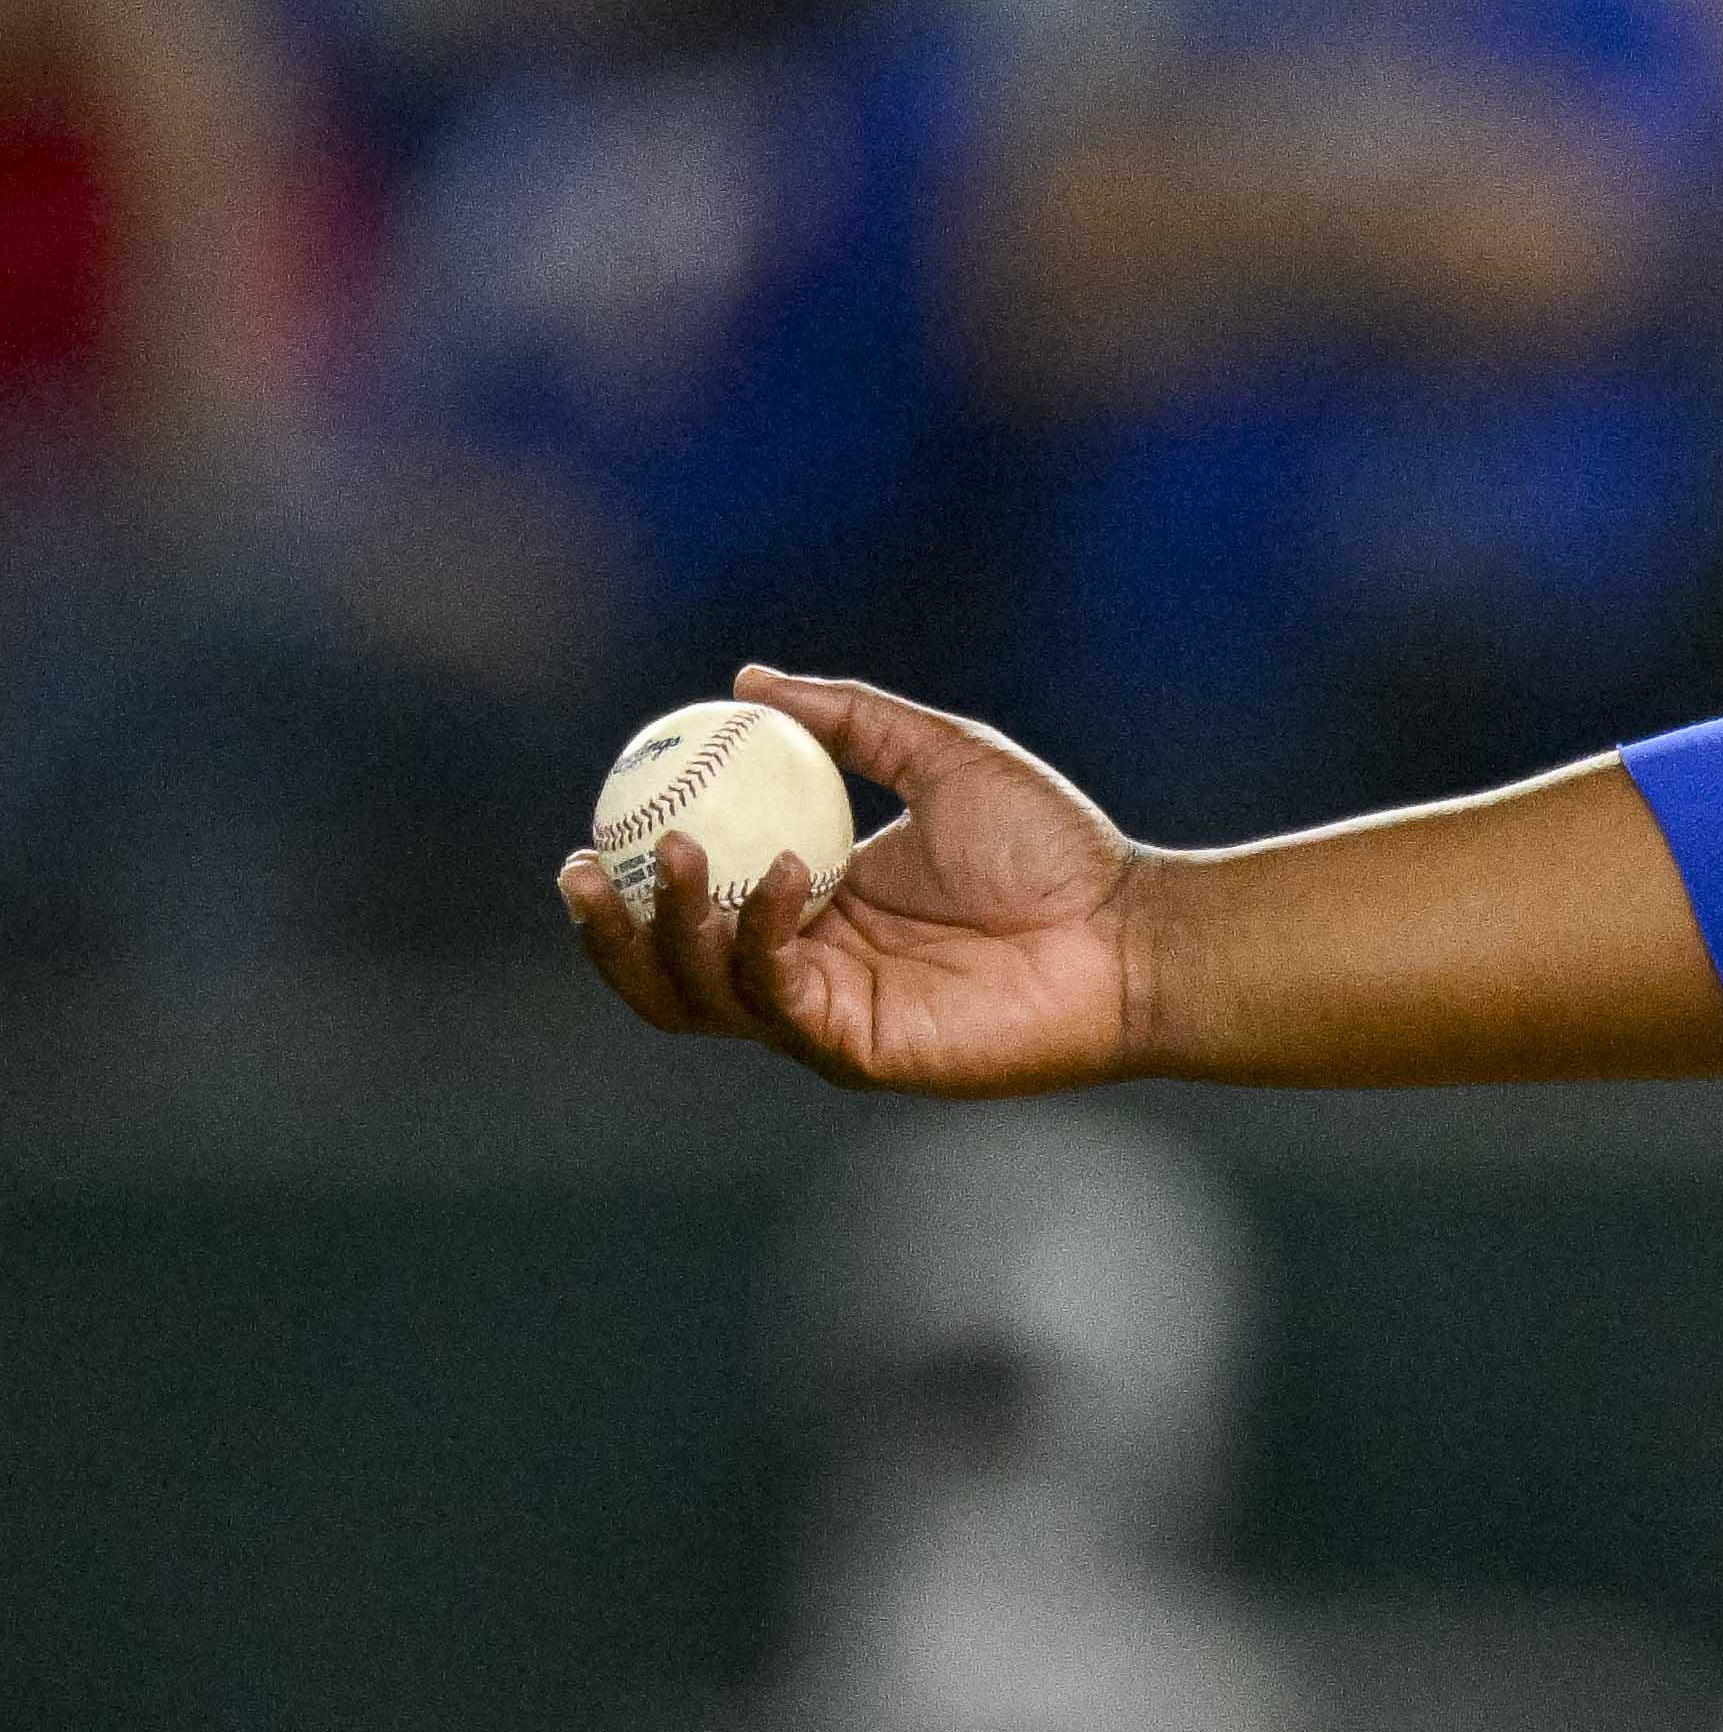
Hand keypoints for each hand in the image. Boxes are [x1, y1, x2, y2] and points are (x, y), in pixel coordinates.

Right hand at [557, 668, 1151, 1093]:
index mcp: (814, 913)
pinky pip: (778, 997)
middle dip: (609, 927)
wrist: (1132, 926)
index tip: (588, 830)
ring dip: (669, 927)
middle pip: (667, 972)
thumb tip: (745, 681)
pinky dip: (762, 936)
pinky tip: (787, 873)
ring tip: (678, 852)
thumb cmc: (1056, 848)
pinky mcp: (859, 1050)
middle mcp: (809, 972)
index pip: (690, 914)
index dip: (625, 884)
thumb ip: (847, 720)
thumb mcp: (939, 755)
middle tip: (581, 864)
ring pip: (701, 995)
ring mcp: (828, 1018)